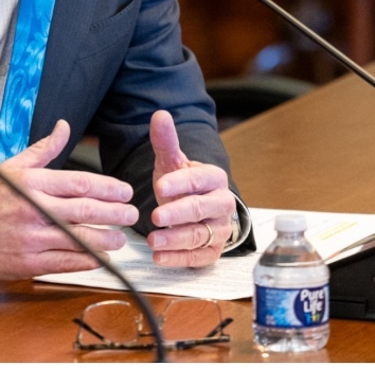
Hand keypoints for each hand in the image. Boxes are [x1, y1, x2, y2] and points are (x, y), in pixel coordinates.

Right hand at [0, 119, 139, 277]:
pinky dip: (85, 260)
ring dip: (104, 239)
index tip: (124, 191)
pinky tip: (99, 257)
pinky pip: (63, 262)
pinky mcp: (26, 263)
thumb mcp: (12, 166)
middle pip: (83, 210)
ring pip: (77, 238)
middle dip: (113, 213)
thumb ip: (44, 150)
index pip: (80, 182)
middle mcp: (32, 209)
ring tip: (121, 238)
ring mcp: (29, 238)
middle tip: (131, 213)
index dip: (108, 187)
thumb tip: (64, 127)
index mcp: (31, 183)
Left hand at [146, 110, 234, 266]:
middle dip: (177, 213)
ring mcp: (220, 229)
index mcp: (214, 179)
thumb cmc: (185, 186)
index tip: (160, 186)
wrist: (199, 211)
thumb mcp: (173, 164)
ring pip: (199, 235)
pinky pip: (198, 257)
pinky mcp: (213, 251)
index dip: (180, 183)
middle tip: (155, 216)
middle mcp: (222, 204)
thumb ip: (166, 142)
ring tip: (153, 241)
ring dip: (175, 239)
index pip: (199, 180)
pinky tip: (159, 257)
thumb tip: (160, 115)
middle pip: (201, 209)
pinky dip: (178, 259)